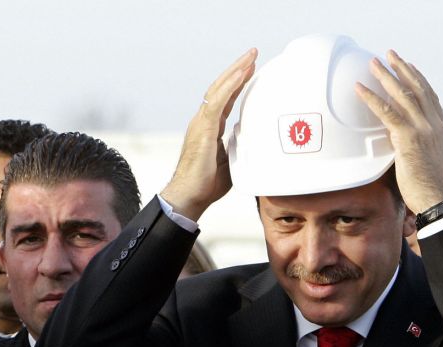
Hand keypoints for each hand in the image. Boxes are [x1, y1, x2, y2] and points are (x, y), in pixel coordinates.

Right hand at [160, 48, 257, 221]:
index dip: (238, 83)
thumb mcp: (231, 161)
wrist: (189, 197)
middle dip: (237, 69)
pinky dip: (230, 86)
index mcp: (209, 128)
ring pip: (218, 90)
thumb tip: (249, 136)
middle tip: (253, 54)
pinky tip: (241, 74)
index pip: (225, 99)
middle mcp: (203, 121)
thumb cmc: (206, 185)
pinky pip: (217, 102)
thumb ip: (238, 146)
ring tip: (250, 57)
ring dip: (235, 72)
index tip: (251, 69)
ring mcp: (201, 124)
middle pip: (221, 88)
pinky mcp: (202, 129)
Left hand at [354, 49, 442, 213]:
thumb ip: (417, 146)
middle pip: (417, 88)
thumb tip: (401, 143)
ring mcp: (423, 129)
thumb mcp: (428, 160)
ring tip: (373, 63)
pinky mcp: (409, 138)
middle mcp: (434, 124)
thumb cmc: (430, 188)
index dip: (419, 79)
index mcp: (441, 129)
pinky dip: (372, 98)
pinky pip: (387, 112)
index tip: (410, 66)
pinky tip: (360, 88)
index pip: (430, 96)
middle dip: (402, 69)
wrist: (438, 198)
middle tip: (390, 55)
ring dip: (386, 76)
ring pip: (403, 95)